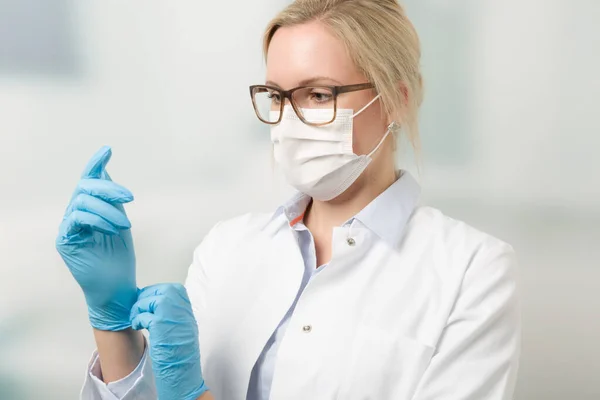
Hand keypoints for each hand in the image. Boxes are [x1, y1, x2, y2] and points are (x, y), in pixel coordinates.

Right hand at [55, 146, 137, 330]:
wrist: (117, 287)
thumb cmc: (118, 259)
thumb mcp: (118, 222)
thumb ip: (111, 200)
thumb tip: (105, 171)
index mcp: (88, 210)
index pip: (88, 181)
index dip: (96, 164)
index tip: (108, 149)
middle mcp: (74, 216)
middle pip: (85, 187)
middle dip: (108, 188)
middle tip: (130, 198)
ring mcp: (68, 228)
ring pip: (82, 201)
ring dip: (108, 209)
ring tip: (124, 225)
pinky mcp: (65, 240)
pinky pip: (78, 218)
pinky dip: (98, 219)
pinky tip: (113, 229)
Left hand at [131, 283, 207, 399]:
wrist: (183, 369)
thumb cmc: (181, 351)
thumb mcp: (184, 326)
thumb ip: (175, 312)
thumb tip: (156, 302)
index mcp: (187, 308)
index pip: (171, 289)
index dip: (155, 293)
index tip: (147, 301)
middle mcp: (181, 308)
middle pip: (158, 290)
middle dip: (145, 298)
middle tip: (138, 309)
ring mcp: (171, 314)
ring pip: (148, 300)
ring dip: (138, 308)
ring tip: (136, 319)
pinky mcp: (160, 324)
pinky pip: (143, 314)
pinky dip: (137, 319)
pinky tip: (137, 325)